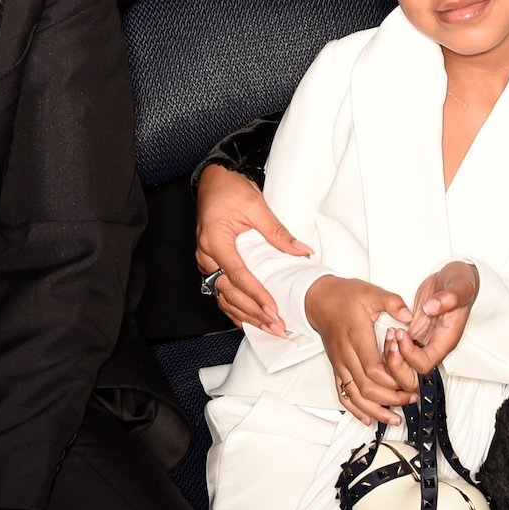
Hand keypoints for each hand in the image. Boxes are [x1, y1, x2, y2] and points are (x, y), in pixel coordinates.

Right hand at [194, 165, 310, 333]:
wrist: (214, 180)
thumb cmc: (230, 189)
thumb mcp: (256, 206)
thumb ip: (277, 232)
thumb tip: (301, 251)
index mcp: (214, 240)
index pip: (237, 274)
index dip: (256, 293)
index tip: (273, 308)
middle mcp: (206, 256)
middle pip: (229, 292)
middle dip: (253, 312)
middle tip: (277, 326)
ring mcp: (206, 262)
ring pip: (223, 297)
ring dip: (245, 316)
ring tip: (269, 328)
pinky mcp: (211, 265)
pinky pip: (221, 292)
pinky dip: (236, 309)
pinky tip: (251, 321)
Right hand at [303, 276, 414, 425]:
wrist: (319, 299)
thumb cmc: (344, 296)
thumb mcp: (371, 292)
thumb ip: (392, 302)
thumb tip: (408, 315)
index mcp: (356, 336)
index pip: (373, 368)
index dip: (392, 380)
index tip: (410, 381)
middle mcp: (346, 354)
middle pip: (366, 387)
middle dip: (390, 399)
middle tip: (410, 399)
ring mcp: (340, 363)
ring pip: (354, 396)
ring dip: (375, 410)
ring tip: (394, 417)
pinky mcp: (336, 368)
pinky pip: (343, 394)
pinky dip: (356, 409)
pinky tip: (368, 417)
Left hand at [399, 261, 479, 372]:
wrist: (457, 278)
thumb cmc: (461, 283)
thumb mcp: (459, 285)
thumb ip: (448, 297)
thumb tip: (431, 307)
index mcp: (446, 340)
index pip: (425, 363)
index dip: (408, 354)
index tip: (400, 332)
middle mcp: (434, 346)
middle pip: (413, 376)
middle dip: (396, 365)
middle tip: (390, 339)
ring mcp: (424, 342)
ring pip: (405, 369)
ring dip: (391, 359)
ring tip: (388, 334)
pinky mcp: (415, 336)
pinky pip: (400, 355)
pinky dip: (390, 350)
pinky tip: (388, 332)